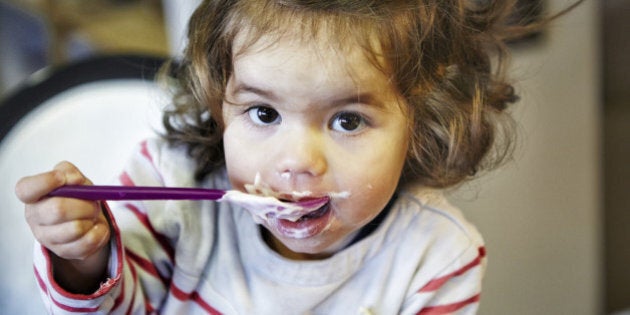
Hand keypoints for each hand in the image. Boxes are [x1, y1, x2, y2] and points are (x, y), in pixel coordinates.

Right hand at [15, 161, 109, 292]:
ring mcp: (47, 238)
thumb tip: (74, 179)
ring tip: (93, 215)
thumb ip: (70, 172)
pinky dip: (100, 232)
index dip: (44, 182)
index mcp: (32, 196)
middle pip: (58, 210)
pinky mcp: (64, 252)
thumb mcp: (72, 178)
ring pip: (76, 228)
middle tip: (94, 203)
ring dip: (92, 218)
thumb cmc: (75, 196)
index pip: (25, 190)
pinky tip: (97, 227)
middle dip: (84, 204)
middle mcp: (34, 218)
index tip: (61, 178)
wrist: (84, 220)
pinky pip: (88, 242)